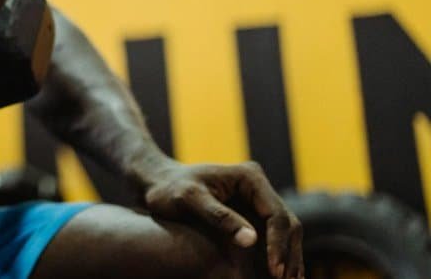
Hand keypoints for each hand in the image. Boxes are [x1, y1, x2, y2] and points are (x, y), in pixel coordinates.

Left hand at [141, 159, 303, 278]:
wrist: (157, 182)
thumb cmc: (168, 189)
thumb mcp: (189, 200)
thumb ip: (219, 217)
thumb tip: (251, 240)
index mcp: (250, 177)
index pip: (276, 215)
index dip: (278, 245)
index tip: (275, 271)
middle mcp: (258, 186)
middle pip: (287, 224)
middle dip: (288, 255)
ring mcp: (257, 200)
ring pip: (285, 232)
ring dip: (288, 258)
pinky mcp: (251, 213)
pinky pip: (272, 237)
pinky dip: (278, 256)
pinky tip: (277, 276)